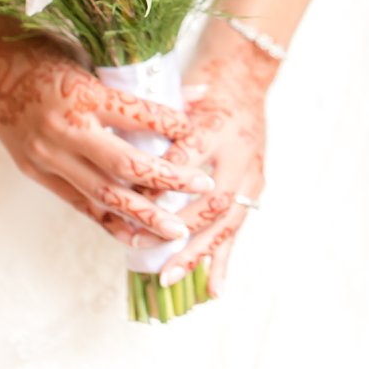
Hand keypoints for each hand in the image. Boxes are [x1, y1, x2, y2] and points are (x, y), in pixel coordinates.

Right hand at [0, 35, 216, 246]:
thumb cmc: (49, 54)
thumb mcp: (95, 58)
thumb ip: (144, 85)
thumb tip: (202, 95)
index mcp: (84, 94)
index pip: (140, 115)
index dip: (174, 127)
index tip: (201, 136)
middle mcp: (65, 129)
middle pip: (126, 165)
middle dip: (169, 181)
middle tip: (205, 188)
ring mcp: (47, 155)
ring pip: (103, 195)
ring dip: (144, 215)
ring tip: (176, 230)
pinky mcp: (35, 172)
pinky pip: (79, 204)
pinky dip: (110, 223)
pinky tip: (137, 237)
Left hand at [155, 36, 279, 294]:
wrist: (245, 79)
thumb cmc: (204, 86)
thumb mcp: (179, 93)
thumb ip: (154, 118)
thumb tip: (114, 142)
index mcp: (217, 124)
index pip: (188, 155)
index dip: (161, 179)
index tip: (131, 196)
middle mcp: (238, 153)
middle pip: (212, 198)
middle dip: (179, 227)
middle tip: (147, 245)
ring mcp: (250, 174)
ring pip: (225, 221)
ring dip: (196, 252)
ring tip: (169, 277)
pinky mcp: (254, 187)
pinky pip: (237, 228)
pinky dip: (223, 260)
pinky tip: (213, 289)